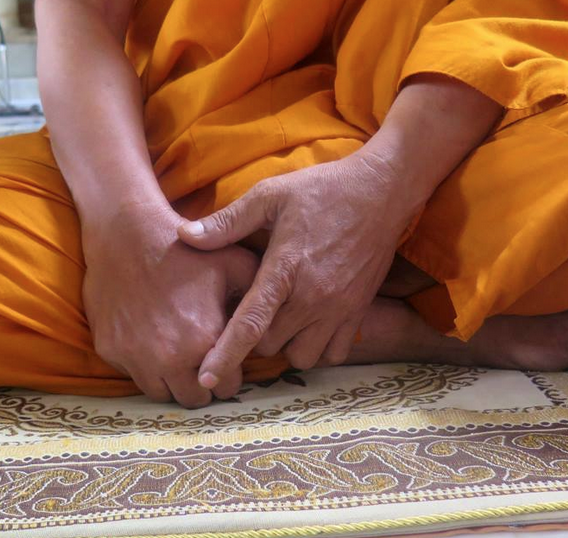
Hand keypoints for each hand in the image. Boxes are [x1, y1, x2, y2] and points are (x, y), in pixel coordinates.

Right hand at [82, 207, 257, 407]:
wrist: (127, 235)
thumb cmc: (185, 250)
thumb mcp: (234, 264)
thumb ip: (263, 296)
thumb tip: (279, 320)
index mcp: (205, 340)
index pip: (227, 386)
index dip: (230, 373)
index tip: (226, 358)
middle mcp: (170, 358)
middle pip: (195, 399)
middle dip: (202, 385)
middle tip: (203, 363)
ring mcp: (136, 358)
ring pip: (161, 393)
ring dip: (172, 381)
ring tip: (179, 356)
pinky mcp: (110, 351)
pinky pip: (133, 374)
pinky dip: (144, 366)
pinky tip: (152, 341)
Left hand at [178, 150, 420, 386]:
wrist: (382, 192)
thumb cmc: (323, 190)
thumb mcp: (270, 195)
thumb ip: (227, 221)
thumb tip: (185, 236)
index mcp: (285, 269)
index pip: (250, 324)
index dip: (224, 355)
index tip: (203, 378)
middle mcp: (313, 297)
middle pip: (270, 346)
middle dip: (254, 337)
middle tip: (252, 311)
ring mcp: (339, 308)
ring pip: (302, 357)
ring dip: (286, 346)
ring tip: (281, 320)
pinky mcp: (359, 312)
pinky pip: (334, 354)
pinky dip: (318, 348)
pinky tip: (309, 325)